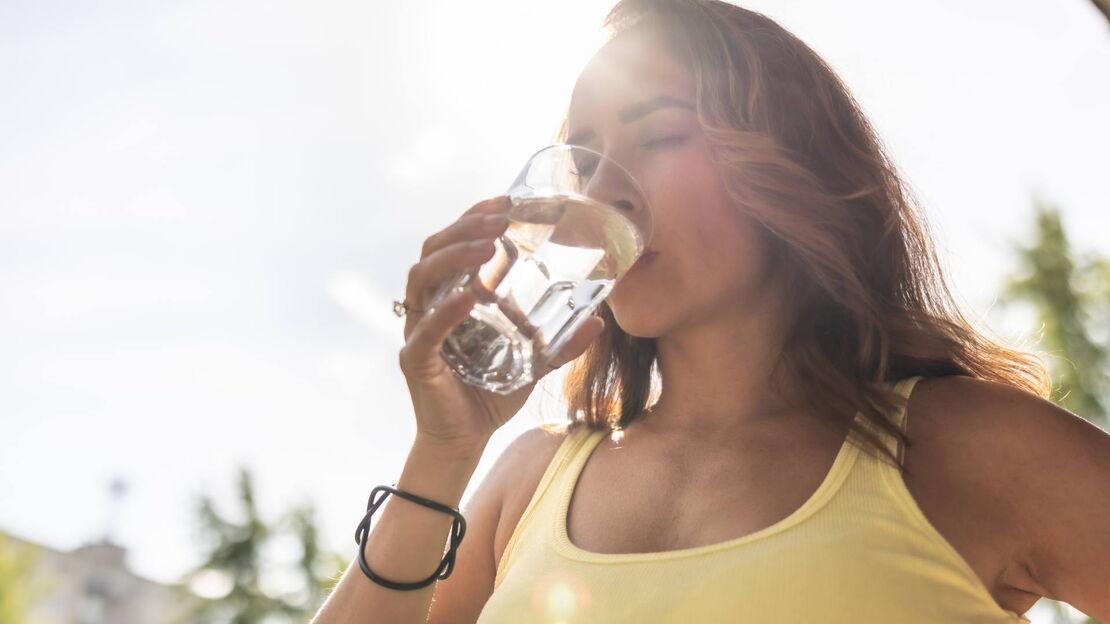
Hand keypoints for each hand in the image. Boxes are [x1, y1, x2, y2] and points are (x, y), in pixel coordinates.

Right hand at [397, 195, 605, 455]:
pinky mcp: (416, 359)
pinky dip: (447, 310)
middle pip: (434, 249)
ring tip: (486, 244)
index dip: (475, 216)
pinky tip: (471, 296)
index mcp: (452, 295)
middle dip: (464, 226)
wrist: (465, 440)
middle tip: (499, 216)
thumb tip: (599, 320)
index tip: (506, 199)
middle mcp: (430, 305)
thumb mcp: (533, 362)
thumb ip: (560, 341)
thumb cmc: (490, 394)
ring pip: (423, 277)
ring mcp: (418, 329)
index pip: (455, 242)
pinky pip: (426, 328)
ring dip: (454, 255)